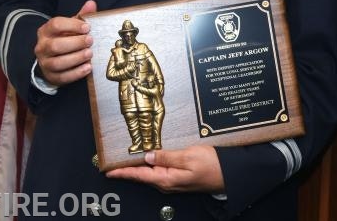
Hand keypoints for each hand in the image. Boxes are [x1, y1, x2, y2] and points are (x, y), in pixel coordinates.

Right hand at [33, 0, 96, 85]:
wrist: (51, 58)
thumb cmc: (63, 38)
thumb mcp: (70, 26)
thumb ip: (81, 16)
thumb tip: (91, 3)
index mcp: (46, 31)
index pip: (55, 25)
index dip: (72, 25)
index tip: (87, 27)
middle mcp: (42, 47)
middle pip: (55, 46)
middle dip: (75, 43)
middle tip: (90, 41)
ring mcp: (45, 63)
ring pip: (58, 63)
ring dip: (76, 58)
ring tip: (90, 54)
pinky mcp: (51, 76)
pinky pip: (62, 77)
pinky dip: (76, 73)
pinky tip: (88, 68)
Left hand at [105, 146, 223, 193]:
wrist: (228, 174)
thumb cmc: (212, 166)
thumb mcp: (188, 157)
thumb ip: (166, 156)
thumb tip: (147, 155)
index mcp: (166, 178)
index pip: (138, 175)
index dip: (122, 171)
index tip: (108, 170)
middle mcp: (166, 182)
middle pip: (141, 174)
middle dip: (127, 168)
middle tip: (112, 162)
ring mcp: (172, 181)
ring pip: (150, 172)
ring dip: (138, 165)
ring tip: (125, 158)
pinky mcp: (178, 177)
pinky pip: (159, 170)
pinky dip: (150, 164)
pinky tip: (148, 157)